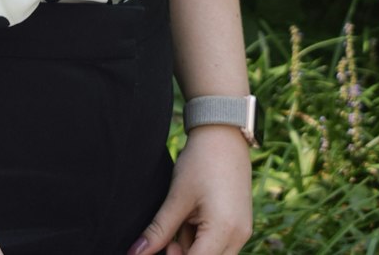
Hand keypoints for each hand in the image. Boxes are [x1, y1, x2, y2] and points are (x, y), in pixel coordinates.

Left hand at [127, 127, 251, 254]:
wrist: (223, 135)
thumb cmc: (200, 162)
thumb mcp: (177, 197)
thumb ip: (158, 230)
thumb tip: (135, 253)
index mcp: (224, 230)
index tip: (164, 244)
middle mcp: (239, 237)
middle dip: (185, 253)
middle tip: (171, 234)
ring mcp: (243, 232)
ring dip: (194, 246)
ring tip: (185, 218)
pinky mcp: (241, 226)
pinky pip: (220, 245)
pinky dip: (203, 239)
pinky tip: (194, 217)